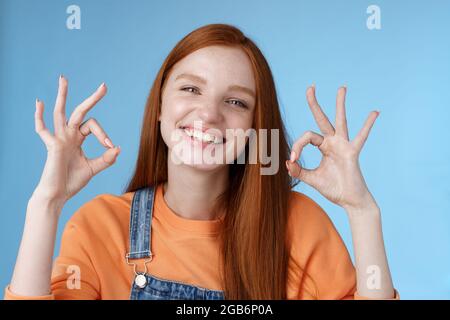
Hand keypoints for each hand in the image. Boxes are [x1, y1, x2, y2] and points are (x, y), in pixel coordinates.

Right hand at [32, 75, 119, 207]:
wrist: (58, 195)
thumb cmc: (72, 181)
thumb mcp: (93, 168)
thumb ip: (106, 159)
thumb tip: (118, 148)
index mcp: (77, 139)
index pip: (93, 126)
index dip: (103, 134)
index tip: (110, 146)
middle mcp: (68, 135)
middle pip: (80, 111)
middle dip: (92, 99)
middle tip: (104, 86)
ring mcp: (59, 139)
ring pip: (60, 112)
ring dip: (63, 95)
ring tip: (63, 78)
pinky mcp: (52, 146)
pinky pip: (43, 129)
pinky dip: (39, 116)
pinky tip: (39, 102)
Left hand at [286, 85, 378, 210]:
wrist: (349, 201)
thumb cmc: (333, 188)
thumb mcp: (312, 178)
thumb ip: (299, 171)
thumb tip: (286, 162)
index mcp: (323, 147)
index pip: (306, 137)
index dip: (296, 146)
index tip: (292, 160)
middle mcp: (333, 142)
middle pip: (322, 119)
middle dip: (315, 103)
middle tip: (310, 87)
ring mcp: (343, 146)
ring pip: (340, 121)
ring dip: (340, 104)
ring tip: (341, 88)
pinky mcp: (352, 153)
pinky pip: (361, 137)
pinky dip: (367, 125)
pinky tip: (375, 112)